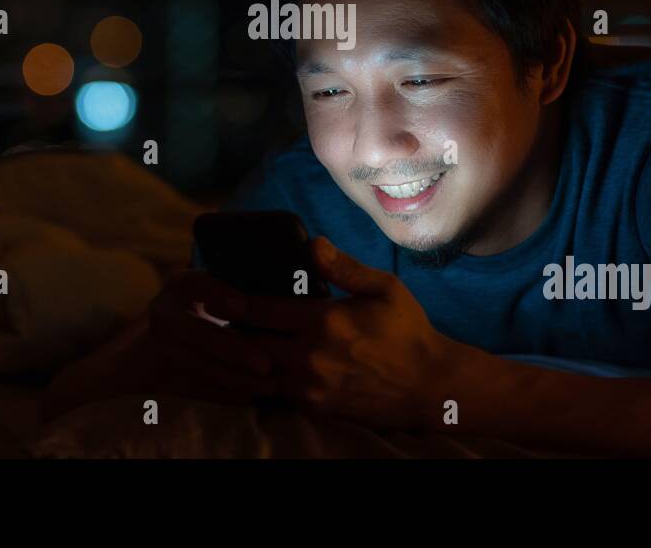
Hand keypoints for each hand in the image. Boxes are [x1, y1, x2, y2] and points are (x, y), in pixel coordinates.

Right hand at [145, 269, 279, 404]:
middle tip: (266, 364)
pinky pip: (193, 388)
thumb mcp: (217, 291)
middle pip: (194, 331)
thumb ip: (246, 289)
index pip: (192, 283)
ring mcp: (155, 345)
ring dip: (234, 378)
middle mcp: (163, 312)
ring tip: (269, 386)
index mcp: (180, 285)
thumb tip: (295, 284)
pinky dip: (223, 393)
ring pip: (196, 365)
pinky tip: (251, 396)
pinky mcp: (157, 375)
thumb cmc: (208, 310)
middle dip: (232, 349)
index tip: (242, 306)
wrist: (159, 343)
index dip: (216, 294)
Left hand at [238, 237, 458, 430]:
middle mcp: (308, 356)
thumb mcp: (384, 288)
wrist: (429, 386)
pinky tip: (266, 364)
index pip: (259, 309)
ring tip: (244, 340)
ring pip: (257, 371)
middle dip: (235, 328)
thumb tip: (313, 244)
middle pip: (249, 342)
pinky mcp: (314, 407)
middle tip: (228, 317)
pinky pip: (275, 392)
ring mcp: (309, 387)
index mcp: (322, 321)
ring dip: (248, 355)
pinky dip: (266, 377)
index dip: (235, 301)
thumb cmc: (407, 331)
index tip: (221, 293)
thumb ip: (345, 267)